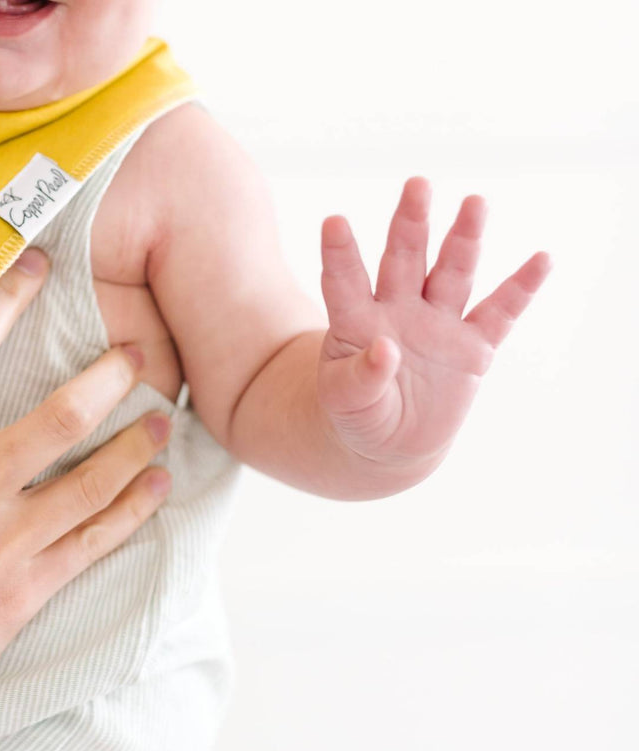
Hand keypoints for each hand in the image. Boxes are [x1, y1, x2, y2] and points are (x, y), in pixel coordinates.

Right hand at [0, 248, 172, 750]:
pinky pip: (95, 542)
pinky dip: (134, 511)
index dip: (9, 298)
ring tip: (164, 416)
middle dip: (109, 373)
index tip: (39, 266)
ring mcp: (5, 542)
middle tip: (138, 349)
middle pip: (62, 412)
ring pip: (94, 477)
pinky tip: (159, 488)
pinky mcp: (26, 592)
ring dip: (137, 442)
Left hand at [317, 177, 551, 473]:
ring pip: (452, 273)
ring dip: (464, 239)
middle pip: (404, 259)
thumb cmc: (359, 413)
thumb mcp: (345, 403)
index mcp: (357, 321)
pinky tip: (542, 259)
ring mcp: (438, 324)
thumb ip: (360, 378)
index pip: (345, 283)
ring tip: (474, 203)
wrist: (393, 442)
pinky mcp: (473, 347)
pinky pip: (500, 312)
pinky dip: (521, 288)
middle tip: (417, 184)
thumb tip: (385, 349)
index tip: (333, 222)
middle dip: (410, 223)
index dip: (340, 254)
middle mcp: (399, 310)